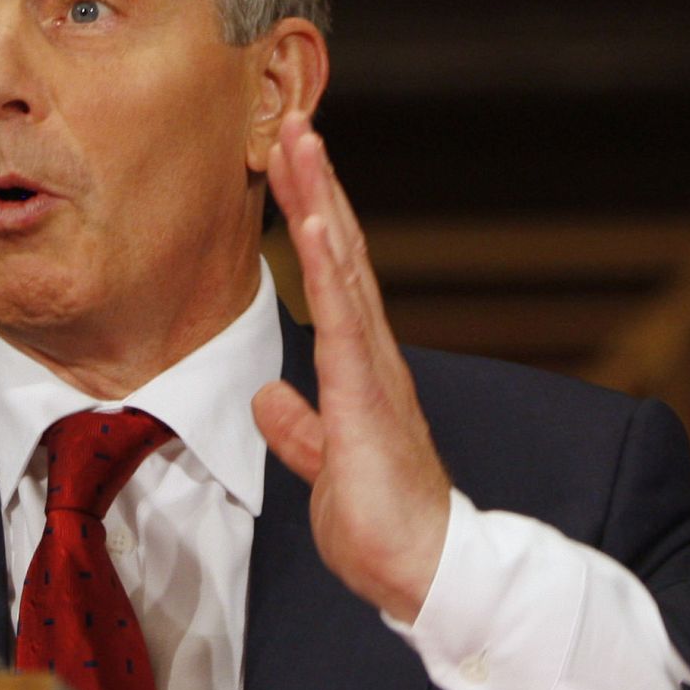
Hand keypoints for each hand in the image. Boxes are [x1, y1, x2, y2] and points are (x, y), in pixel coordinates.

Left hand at [251, 112, 450, 622]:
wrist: (418, 569)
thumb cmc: (377, 520)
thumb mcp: (323, 464)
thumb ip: (300, 428)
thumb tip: (271, 400)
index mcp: (357, 367)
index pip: (332, 276)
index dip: (311, 218)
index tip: (289, 165)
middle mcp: (370, 354)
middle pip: (341, 252)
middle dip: (315, 185)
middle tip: (294, 121)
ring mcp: (372, 368)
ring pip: (345, 267)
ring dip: (321, 200)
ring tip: (301, 139)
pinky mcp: (368, 394)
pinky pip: (346, 318)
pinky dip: (332, 266)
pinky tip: (318, 220)